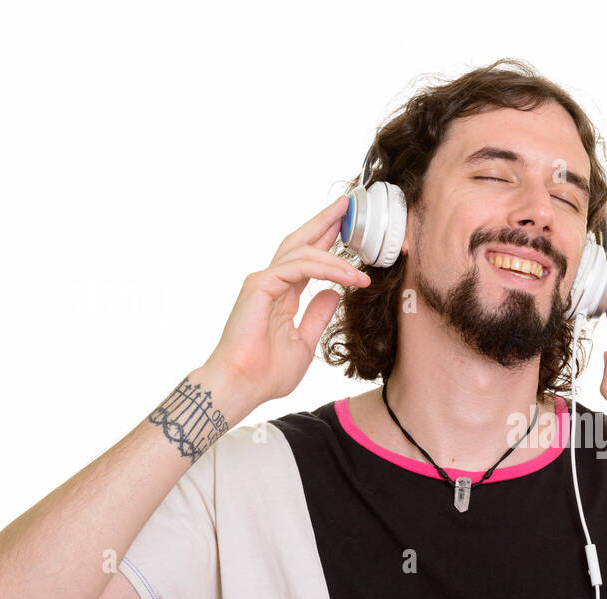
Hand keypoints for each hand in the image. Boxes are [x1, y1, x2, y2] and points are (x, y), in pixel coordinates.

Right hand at [206, 193, 370, 402]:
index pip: (308, 258)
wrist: (243, 385)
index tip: (348, 226)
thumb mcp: (304, 342)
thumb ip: (317, 315)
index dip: (327, 240)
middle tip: (348, 205)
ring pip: (303, 252)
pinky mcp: (260, 285)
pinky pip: (299, 267)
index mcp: (282, 293)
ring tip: (363, 267)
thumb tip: (335, 294)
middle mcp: (272, 281)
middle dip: (325, 222)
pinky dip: (327, 269)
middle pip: (301, 241)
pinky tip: (349, 277)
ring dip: (337, 254)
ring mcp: (264, 280)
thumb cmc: (267, 372)